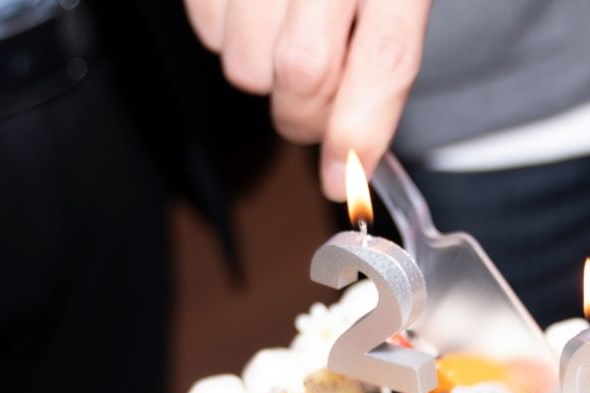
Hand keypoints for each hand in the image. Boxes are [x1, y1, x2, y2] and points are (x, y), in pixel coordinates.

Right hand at [183, 0, 431, 199]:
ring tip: (286, 35)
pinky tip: (254, 8)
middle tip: (318, 110)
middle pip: (303, 73)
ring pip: (244, 63)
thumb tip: (353, 150)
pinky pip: (204, 28)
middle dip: (306, 116)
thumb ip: (384, 55)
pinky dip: (227, 35)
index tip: (341, 179)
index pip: (385, 58)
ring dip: (264, 75)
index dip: (364, 129)